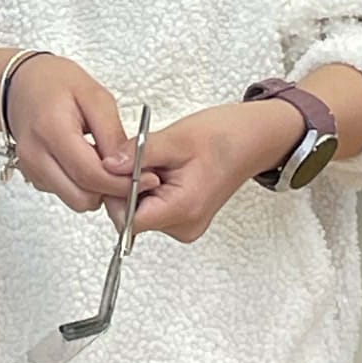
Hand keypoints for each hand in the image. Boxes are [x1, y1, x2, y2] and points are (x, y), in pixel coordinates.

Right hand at [5, 55, 152, 213]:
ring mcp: (30, 168)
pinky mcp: (32, 175)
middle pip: (82, 196)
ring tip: (106, 164)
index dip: (123, 183)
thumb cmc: (56, 83)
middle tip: (129, 174)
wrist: (21, 84)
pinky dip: (82, 186)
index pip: (91, 174)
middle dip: (110, 191)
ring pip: (74, 201)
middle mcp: (35, 154)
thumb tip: (130, 168)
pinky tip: (87, 162)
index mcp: (51, 130)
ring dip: (96, 190)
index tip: (148, 179)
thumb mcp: (95, 97)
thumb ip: (113, 135)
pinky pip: (65, 193)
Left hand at [101, 100, 302, 242]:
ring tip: (160, 161)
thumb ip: (138, 155)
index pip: (128, 221)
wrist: (254, 139)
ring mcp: (184, 224)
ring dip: (139, 185)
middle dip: (127, 186)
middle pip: (131, 216)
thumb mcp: (176, 138)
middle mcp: (184, 226)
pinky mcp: (182, 217)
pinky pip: (152, 206)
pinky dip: (149, 188)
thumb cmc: (224, 137)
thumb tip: (107, 166)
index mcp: (184, 210)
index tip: (123, 167)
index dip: (117, 192)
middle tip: (143, 157)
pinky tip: (164, 169)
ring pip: (139, 210)